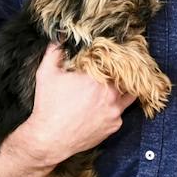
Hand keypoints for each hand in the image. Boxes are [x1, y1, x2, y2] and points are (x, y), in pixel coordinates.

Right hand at [17, 44, 134, 164]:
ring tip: (119, 83)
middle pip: (128, 76)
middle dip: (124, 70)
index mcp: (97, 78)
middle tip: (121, 65)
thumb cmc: (48, 106)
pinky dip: (116, 106)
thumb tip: (60, 36)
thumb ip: (55, 51)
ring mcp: (115, 111)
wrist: (50, 139)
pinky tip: (106, 104)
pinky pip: (121, 111)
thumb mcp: (46, 74)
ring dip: (125, 88)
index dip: (115, 54)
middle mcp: (110, 94)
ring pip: (130, 94)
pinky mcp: (114, 125)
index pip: (115, 59)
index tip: (113, 51)